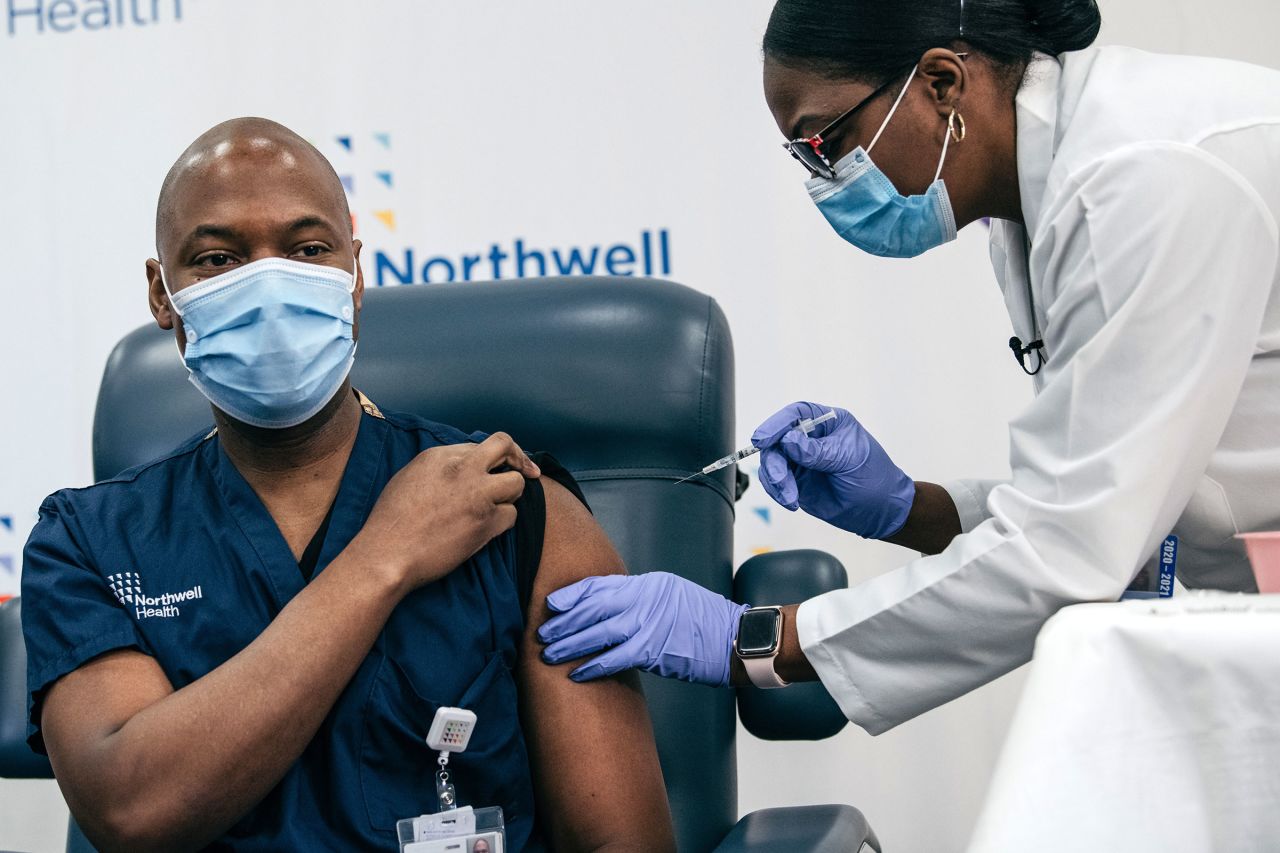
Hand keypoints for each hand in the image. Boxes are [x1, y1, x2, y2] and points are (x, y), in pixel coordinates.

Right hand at [356, 432, 539, 590]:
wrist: (388, 553)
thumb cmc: (392, 522)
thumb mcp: (410, 477)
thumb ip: (441, 466)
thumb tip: (464, 465)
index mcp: (441, 455)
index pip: (481, 445)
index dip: (492, 458)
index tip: (500, 466)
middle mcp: (463, 469)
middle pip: (506, 446)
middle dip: (519, 459)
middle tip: (528, 471)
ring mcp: (477, 494)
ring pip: (516, 483)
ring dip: (510, 496)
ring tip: (494, 508)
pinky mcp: (485, 522)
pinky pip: (511, 516)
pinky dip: (502, 523)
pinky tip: (486, 530)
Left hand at [538, 572, 748, 686]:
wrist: (733, 639)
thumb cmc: (704, 621)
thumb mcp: (672, 595)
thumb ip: (641, 599)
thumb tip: (610, 610)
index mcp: (648, 584)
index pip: (601, 585)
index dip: (572, 596)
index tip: (552, 605)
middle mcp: (645, 598)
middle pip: (593, 607)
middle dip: (564, 621)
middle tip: (543, 633)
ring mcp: (649, 623)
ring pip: (598, 632)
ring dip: (571, 645)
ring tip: (550, 655)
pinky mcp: (653, 650)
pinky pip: (614, 657)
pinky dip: (593, 666)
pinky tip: (577, 673)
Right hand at [751, 401, 914, 539]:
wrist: (880, 510)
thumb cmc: (873, 477)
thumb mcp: (848, 459)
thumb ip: (817, 451)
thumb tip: (787, 441)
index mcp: (827, 422)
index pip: (796, 414)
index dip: (776, 424)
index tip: (762, 438)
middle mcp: (810, 438)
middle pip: (777, 440)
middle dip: (774, 461)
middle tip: (780, 480)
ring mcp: (801, 460)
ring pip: (772, 462)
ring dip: (776, 480)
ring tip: (790, 497)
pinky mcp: (796, 481)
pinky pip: (775, 482)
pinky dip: (777, 492)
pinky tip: (791, 502)